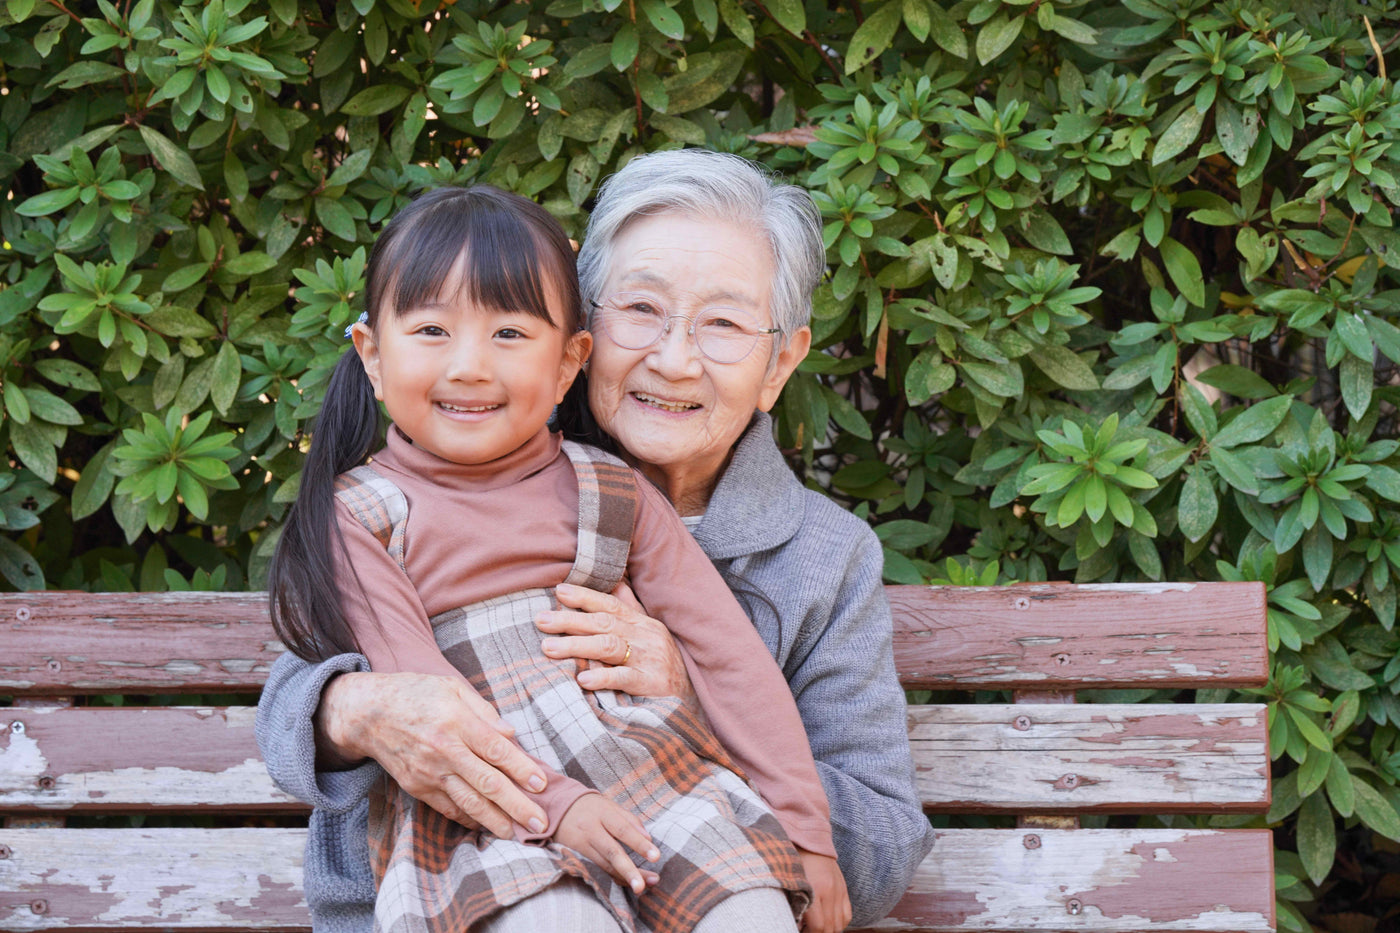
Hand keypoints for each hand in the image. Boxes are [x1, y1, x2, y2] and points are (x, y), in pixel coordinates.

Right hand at [316, 671, 548, 838]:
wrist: (368, 713)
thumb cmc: (416, 693)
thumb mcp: (452, 687)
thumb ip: (484, 711)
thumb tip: (512, 734)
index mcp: (456, 721)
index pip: (496, 750)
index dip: (521, 769)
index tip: (542, 784)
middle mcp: (444, 750)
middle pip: (487, 783)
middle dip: (517, 806)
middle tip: (540, 822)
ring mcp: (429, 772)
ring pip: (468, 803)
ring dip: (495, 821)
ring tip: (517, 833)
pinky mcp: (417, 787)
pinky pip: (447, 808)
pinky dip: (468, 819)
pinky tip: (485, 825)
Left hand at [537, 582, 692, 697]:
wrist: (693, 701)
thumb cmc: (662, 666)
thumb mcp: (649, 633)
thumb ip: (630, 608)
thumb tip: (615, 583)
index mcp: (642, 623)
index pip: (610, 604)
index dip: (585, 596)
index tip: (558, 591)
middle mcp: (646, 637)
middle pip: (604, 623)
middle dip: (570, 620)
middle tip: (540, 620)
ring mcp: (650, 660)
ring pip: (609, 646)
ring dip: (576, 646)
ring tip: (548, 648)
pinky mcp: (653, 685)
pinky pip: (625, 679)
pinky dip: (603, 677)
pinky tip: (582, 679)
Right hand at [554, 793, 660, 894]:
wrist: (558, 808)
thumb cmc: (591, 807)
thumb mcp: (610, 805)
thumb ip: (630, 820)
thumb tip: (649, 838)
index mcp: (603, 813)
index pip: (623, 829)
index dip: (639, 843)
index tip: (656, 856)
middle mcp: (591, 830)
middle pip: (611, 852)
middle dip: (629, 870)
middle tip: (644, 884)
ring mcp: (581, 845)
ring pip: (604, 865)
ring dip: (624, 878)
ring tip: (643, 887)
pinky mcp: (574, 857)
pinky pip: (596, 870)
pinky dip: (612, 878)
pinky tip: (627, 883)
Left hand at [798, 850, 850, 932]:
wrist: (810, 840)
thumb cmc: (794, 860)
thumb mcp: (790, 880)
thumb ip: (795, 903)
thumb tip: (796, 924)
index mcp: (815, 890)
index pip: (819, 927)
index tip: (800, 930)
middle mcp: (831, 893)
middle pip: (831, 928)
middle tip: (806, 929)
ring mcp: (840, 891)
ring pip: (841, 924)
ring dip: (830, 929)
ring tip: (816, 927)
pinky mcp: (844, 889)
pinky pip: (847, 914)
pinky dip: (839, 922)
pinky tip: (828, 920)